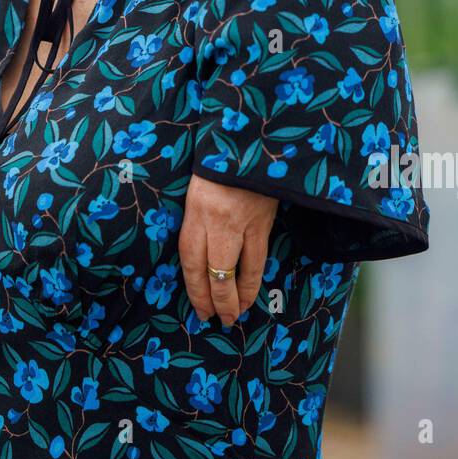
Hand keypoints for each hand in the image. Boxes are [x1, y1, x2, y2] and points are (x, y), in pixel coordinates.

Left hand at [178, 173, 278, 325]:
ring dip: (241, 297)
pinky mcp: (266, 222)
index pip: (191, 261)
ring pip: (244, 271)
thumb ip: (197, 221)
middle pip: (216, 273)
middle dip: (218, 301)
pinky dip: (256, 279)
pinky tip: (253, 291)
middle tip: (220, 319)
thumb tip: (198, 257)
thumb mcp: (197, 190)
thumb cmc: (216, 163)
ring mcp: (246, 223)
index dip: (195, 291)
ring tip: (238, 314)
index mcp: (197, 211)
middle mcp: (220, 221)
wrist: (249, 139)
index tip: (199, 309)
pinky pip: (260, 258)